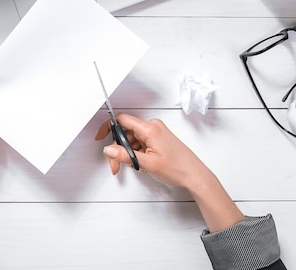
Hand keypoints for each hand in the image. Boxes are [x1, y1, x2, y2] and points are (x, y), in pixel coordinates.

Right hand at [95, 114, 209, 190]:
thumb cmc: (178, 168)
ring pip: (131, 139)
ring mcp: (155, 132)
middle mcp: (153, 126)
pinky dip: (136, 153)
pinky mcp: (157, 138)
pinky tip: (140, 163)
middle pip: (125, 132)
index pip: (122, 120)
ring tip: (134, 167)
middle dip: (118, 149)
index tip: (100, 137)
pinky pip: (139, 142)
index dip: (108, 128)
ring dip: (127, 153)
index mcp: (150, 128)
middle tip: (116, 165)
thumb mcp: (147, 164)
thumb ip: (125, 156)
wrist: (194, 175)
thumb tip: (109, 149)